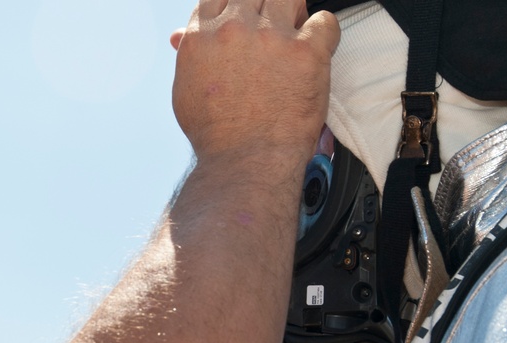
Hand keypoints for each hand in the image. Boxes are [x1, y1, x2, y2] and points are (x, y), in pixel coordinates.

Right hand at [171, 0, 338, 165]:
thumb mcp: (186, 91)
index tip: (245, 19)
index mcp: (202, 35)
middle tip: (272, 26)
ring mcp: (271, 38)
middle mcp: (234, 29)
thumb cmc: (216, 135)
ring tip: (294, 36)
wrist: (244, 163)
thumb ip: (190, 55)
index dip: (235, 6)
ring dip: (293, 13)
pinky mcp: (306, 53)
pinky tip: (315, 49)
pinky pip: (324, 22)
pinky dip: (323, 31)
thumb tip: (181, 37)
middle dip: (264, 6)